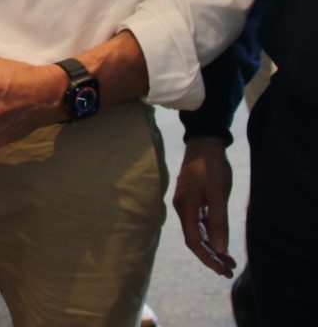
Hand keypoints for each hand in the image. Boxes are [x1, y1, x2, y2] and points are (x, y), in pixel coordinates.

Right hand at [172, 136, 236, 276]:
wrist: (205, 142)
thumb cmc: (211, 166)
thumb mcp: (217, 193)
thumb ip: (218, 220)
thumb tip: (219, 248)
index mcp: (185, 207)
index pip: (193, 240)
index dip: (207, 258)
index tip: (222, 270)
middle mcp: (183, 207)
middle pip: (194, 238)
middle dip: (211, 256)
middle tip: (229, 269)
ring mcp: (188, 203)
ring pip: (198, 231)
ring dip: (212, 246)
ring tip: (229, 260)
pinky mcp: (194, 199)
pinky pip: (200, 222)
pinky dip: (211, 234)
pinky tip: (221, 240)